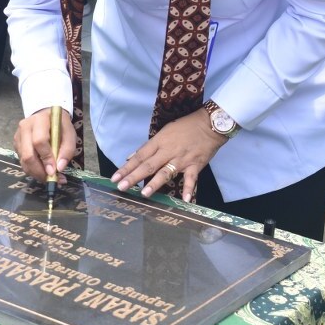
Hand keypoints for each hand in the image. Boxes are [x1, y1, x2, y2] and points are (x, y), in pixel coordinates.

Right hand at [14, 106, 75, 182]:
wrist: (46, 115)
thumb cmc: (59, 125)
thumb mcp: (69, 133)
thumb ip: (67, 149)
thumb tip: (59, 168)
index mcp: (39, 120)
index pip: (39, 141)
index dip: (46, 158)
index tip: (54, 171)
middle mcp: (25, 127)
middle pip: (27, 154)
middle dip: (39, 171)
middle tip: (51, 179)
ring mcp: (18, 136)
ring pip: (23, 161)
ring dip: (36, 173)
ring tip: (49, 178)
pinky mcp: (16, 144)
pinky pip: (22, 161)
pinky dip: (32, 170)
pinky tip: (42, 171)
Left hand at [111, 108, 227, 201]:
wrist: (209, 124)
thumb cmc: (184, 127)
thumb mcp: (163, 132)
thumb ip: (148, 147)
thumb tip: (130, 157)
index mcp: (158, 142)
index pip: (139, 156)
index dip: (127, 167)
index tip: (115, 177)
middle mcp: (168, 151)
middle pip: (148, 165)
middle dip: (134, 176)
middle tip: (121, 187)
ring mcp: (181, 159)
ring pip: (166, 172)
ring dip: (155, 183)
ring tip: (144, 193)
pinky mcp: (195, 165)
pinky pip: (191, 179)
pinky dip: (188, 189)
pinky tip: (184, 200)